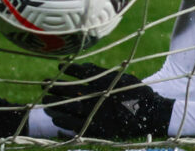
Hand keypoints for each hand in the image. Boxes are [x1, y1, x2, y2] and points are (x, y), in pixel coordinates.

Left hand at [43, 62, 173, 139]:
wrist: (151, 115)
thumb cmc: (138, 94)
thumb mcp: (123, 78)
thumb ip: (102, 73)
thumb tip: (83, 66)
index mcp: (105, 85)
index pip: (82, 74)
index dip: (69, 69)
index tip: (59, 65)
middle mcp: (99, 99)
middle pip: (71, 92)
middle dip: (56, 86)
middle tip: (43, 82)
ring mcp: (97, 115)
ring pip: (70, 110)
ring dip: (55, 105)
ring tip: (45, 102)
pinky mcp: (98, 130)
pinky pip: (75, 127)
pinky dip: (63, 123)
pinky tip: (56, 119)